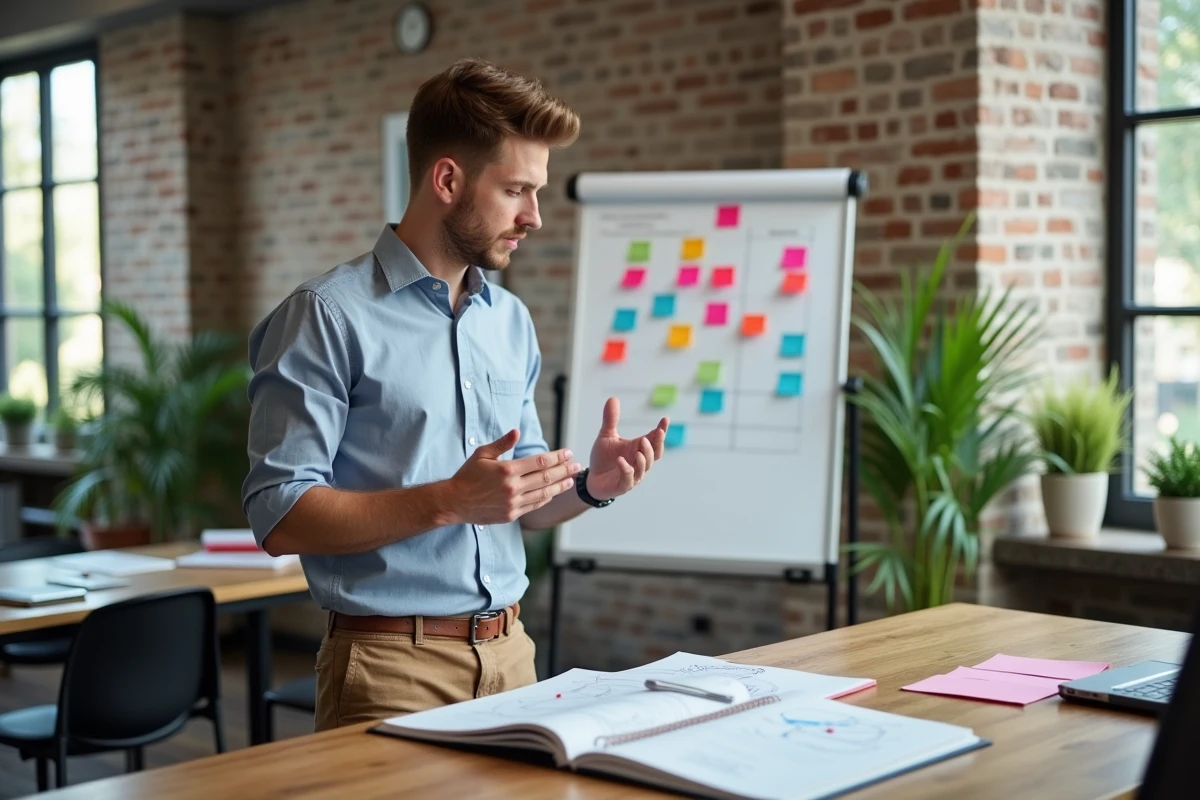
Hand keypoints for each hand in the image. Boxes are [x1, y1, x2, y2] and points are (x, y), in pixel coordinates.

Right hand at [448, 429, 582, 523]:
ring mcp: (513, 503)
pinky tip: (554, 493)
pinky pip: (534, 505)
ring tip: (571, 480)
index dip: (557, 457)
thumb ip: (502, 443)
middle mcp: (512, 487)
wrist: (454, 502)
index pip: (539, 462)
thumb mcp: (482, 454)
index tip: (568, 453)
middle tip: (577, 465)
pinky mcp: (512, 515)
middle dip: (564, 470)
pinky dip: (546, 498)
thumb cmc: (467, 475)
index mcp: (507, 470)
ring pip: (543, 493)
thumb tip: (517, 431)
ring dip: (560, 486)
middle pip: (546, 477)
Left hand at [586, 397, 668, 500]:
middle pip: (655, 454)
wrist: (592, 479)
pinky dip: (626, 469)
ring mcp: (633, 475)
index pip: (654, 439)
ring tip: (638, 449)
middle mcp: (639, 461)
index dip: (661, 430)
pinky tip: (620, 461)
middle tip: (651, 435)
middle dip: (656, 445)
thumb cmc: (603, 458)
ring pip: (644, 467)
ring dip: (643, 458)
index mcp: (638, 448)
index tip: (665, 419)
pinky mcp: (623, 485)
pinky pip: (628, 478)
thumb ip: (611, 419)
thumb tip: (613, 398)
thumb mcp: (606, 436)